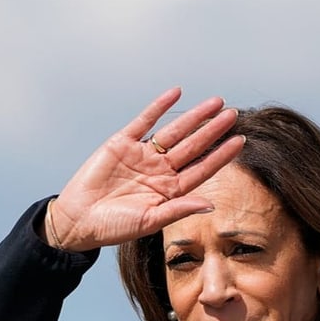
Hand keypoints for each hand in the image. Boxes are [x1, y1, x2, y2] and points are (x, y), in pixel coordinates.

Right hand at [46, 87, 243, 250]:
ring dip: (194, 117)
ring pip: (174, 132)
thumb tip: (210, 205)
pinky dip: (159, 107)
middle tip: (233, 114)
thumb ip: (178, 210)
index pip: (202, 169)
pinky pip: (144, 121)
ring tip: (215, 103)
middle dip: (213, 131)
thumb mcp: (149, 221)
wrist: (79, 220)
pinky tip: (176, 93)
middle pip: (193, 146)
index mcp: (170, 191)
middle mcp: (160, 171)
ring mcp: (142, 155)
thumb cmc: (114, 227)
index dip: (221, 155)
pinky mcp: (122, 143)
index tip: (240, 142)